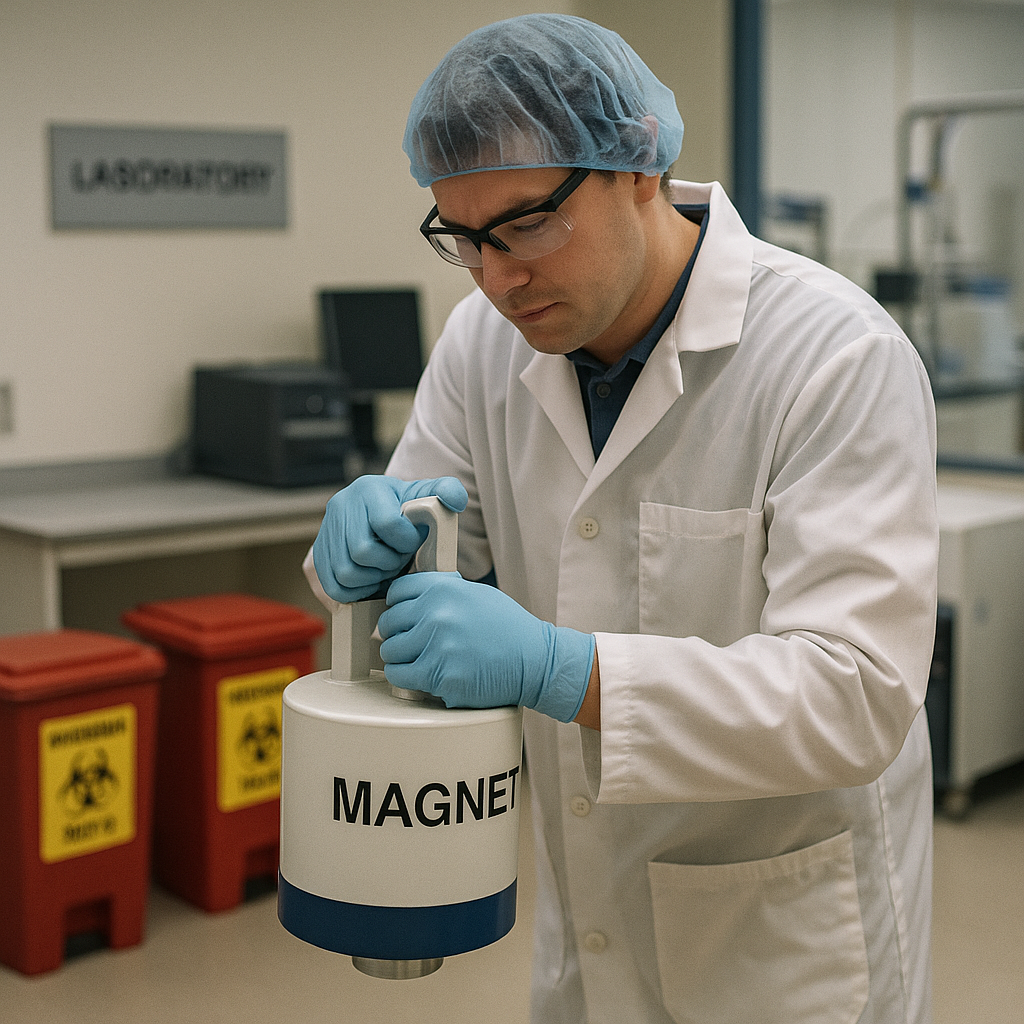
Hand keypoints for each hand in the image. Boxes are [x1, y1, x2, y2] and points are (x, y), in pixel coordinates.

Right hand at [312, 475, 467, 602]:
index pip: (387, 524)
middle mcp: (341, 505)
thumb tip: (455, 500)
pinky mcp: (318, 555)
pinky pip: (334, 587)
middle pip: (363, 552)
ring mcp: (326, 531)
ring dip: (372, 578)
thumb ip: (447, 491)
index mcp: (369, 489)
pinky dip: (356, 591)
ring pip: (346, 572)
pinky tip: (371, 580)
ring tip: (385, 569)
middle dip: (388, 562)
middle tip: (398, 560)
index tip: (412, 543)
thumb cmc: (409, 511)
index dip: (405, 542)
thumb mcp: (428, 496)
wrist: (380, 517)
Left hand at [378, 572, 595, 722]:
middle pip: (388, 623)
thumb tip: (412, 596)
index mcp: (444, 589)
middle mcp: (436, 614)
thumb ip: (443, 591)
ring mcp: (436, 646)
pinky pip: (399, 675)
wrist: (534, 660)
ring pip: (389, 651)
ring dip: (399, 657)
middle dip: (397, 633)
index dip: (397, 605)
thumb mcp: (476, 594)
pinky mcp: (438, 676)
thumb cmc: (507, 628)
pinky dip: (404, 676)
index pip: (396, 592)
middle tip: (411, 642)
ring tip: (417, 660)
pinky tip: (418, 674)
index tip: (404, 615)